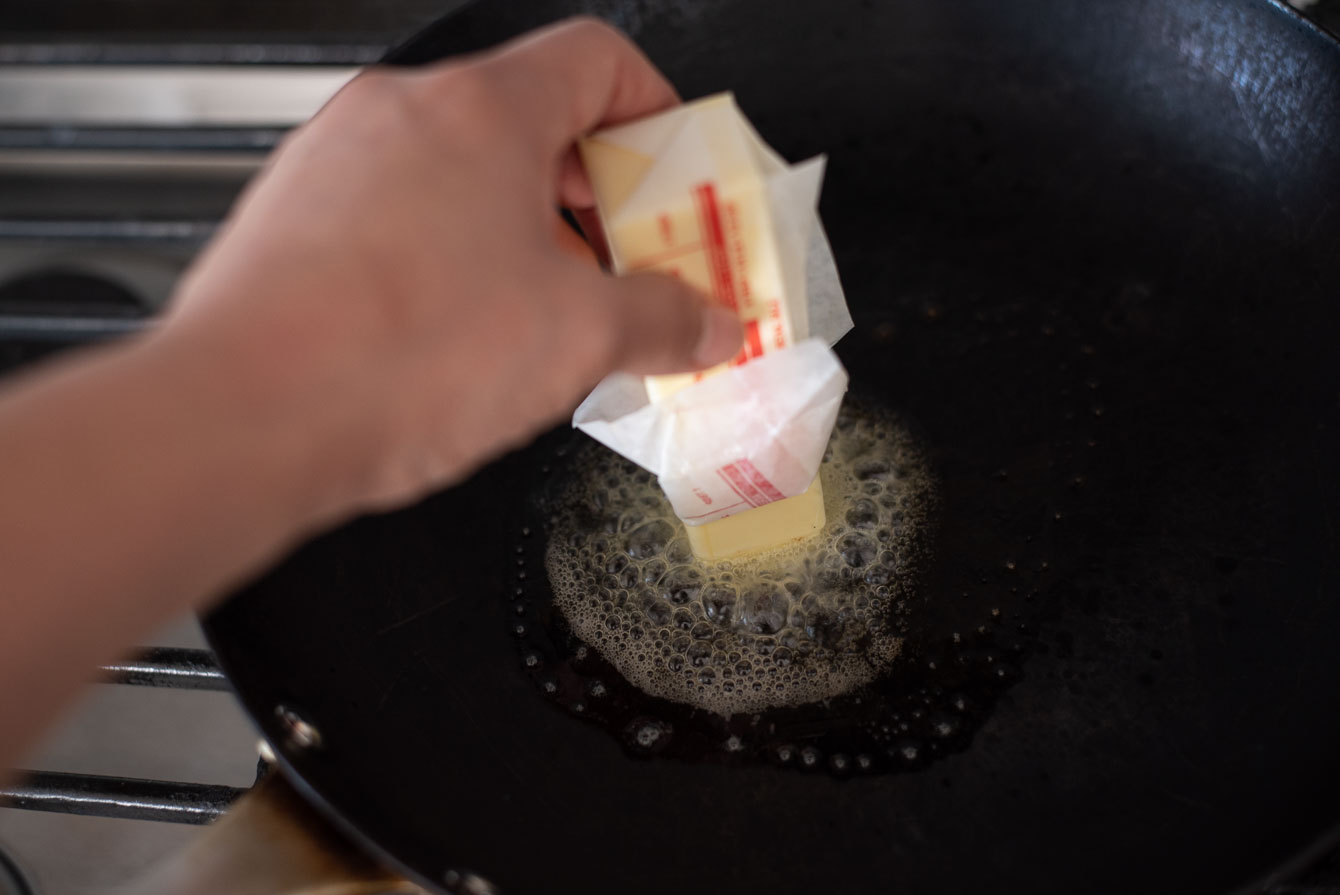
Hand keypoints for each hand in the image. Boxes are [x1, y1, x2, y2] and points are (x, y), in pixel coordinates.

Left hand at [168, 18, 742, 519]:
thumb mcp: (575, 339)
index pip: (596, 60)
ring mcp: (337, 162)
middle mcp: (400, 115)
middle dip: (594, 193)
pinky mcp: (295, 219)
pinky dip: (450, 255)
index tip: (673, 167)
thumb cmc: (389, 357)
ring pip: (459, 171)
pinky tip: (466, 332)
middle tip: (631, 259)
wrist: (244, 417)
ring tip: (550, 308)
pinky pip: (399, 215)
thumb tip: (702, 323)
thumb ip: (662, 320)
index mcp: (482, 110)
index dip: (653, 108)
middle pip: (529, 118)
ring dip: (521, 228)